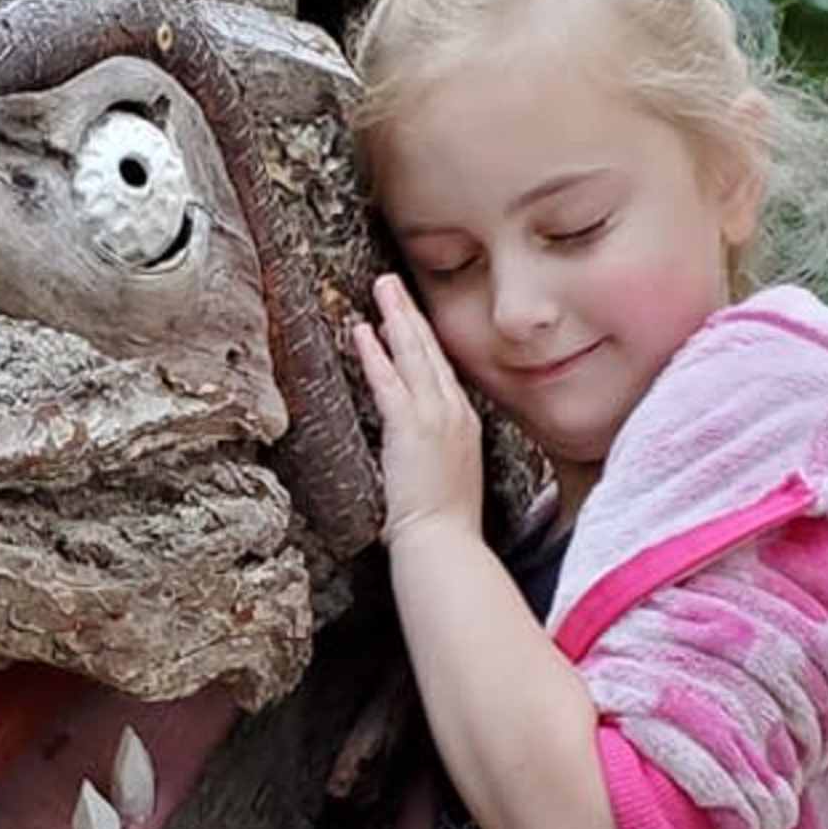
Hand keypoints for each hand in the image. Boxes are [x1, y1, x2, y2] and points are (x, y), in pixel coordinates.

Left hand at [346, 273, 485, 549]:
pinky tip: (362, 330)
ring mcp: (436, 418)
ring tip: (382, 289)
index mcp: (465, 424)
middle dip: (410, 314)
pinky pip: (390, 382)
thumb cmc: (443, 524)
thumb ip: (433, 451)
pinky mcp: (412, 428)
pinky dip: (376, 354)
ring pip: (414, 356)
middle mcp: (455, 414)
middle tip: (392, 284)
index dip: (424, 340)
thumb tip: (414, 444)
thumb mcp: (445, 477)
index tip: (409, 316)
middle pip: (431, 352)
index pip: (442, 371)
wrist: (444, 543)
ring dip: (396, 318)